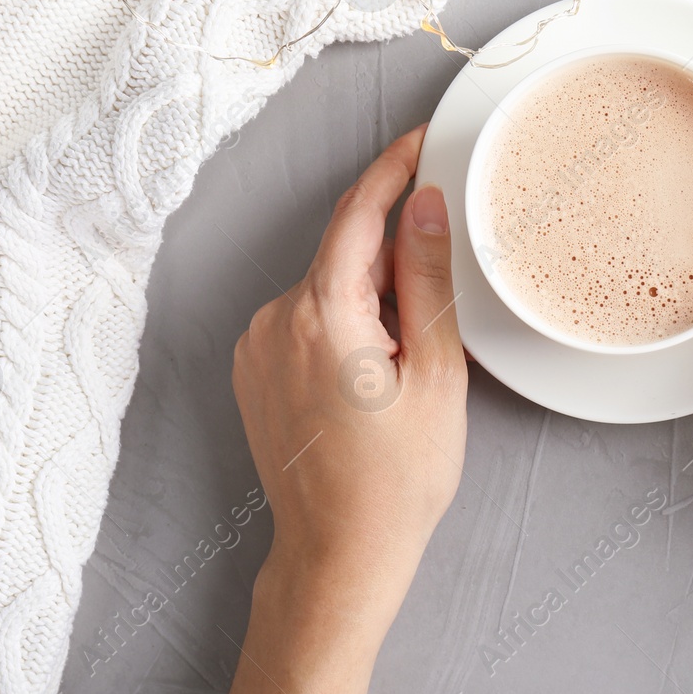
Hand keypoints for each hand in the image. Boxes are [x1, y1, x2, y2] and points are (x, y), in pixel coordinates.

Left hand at [226, 125, 465, 693]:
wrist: (338, 554)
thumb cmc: (395, 480)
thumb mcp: (435, 373)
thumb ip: (426, 278)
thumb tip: (424, 204)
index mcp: (322, 316)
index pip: (358, 214)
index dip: (393, 168)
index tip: (421, 139)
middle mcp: (275, 321)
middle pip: (346, 253)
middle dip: (395, 260)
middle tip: (439, 309)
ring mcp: (256, 346)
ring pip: (328, 287)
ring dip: (371, 298)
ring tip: (409, 366)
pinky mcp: (253, 369)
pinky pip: (307, 318)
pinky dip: (346, 323)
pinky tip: (376, 372)